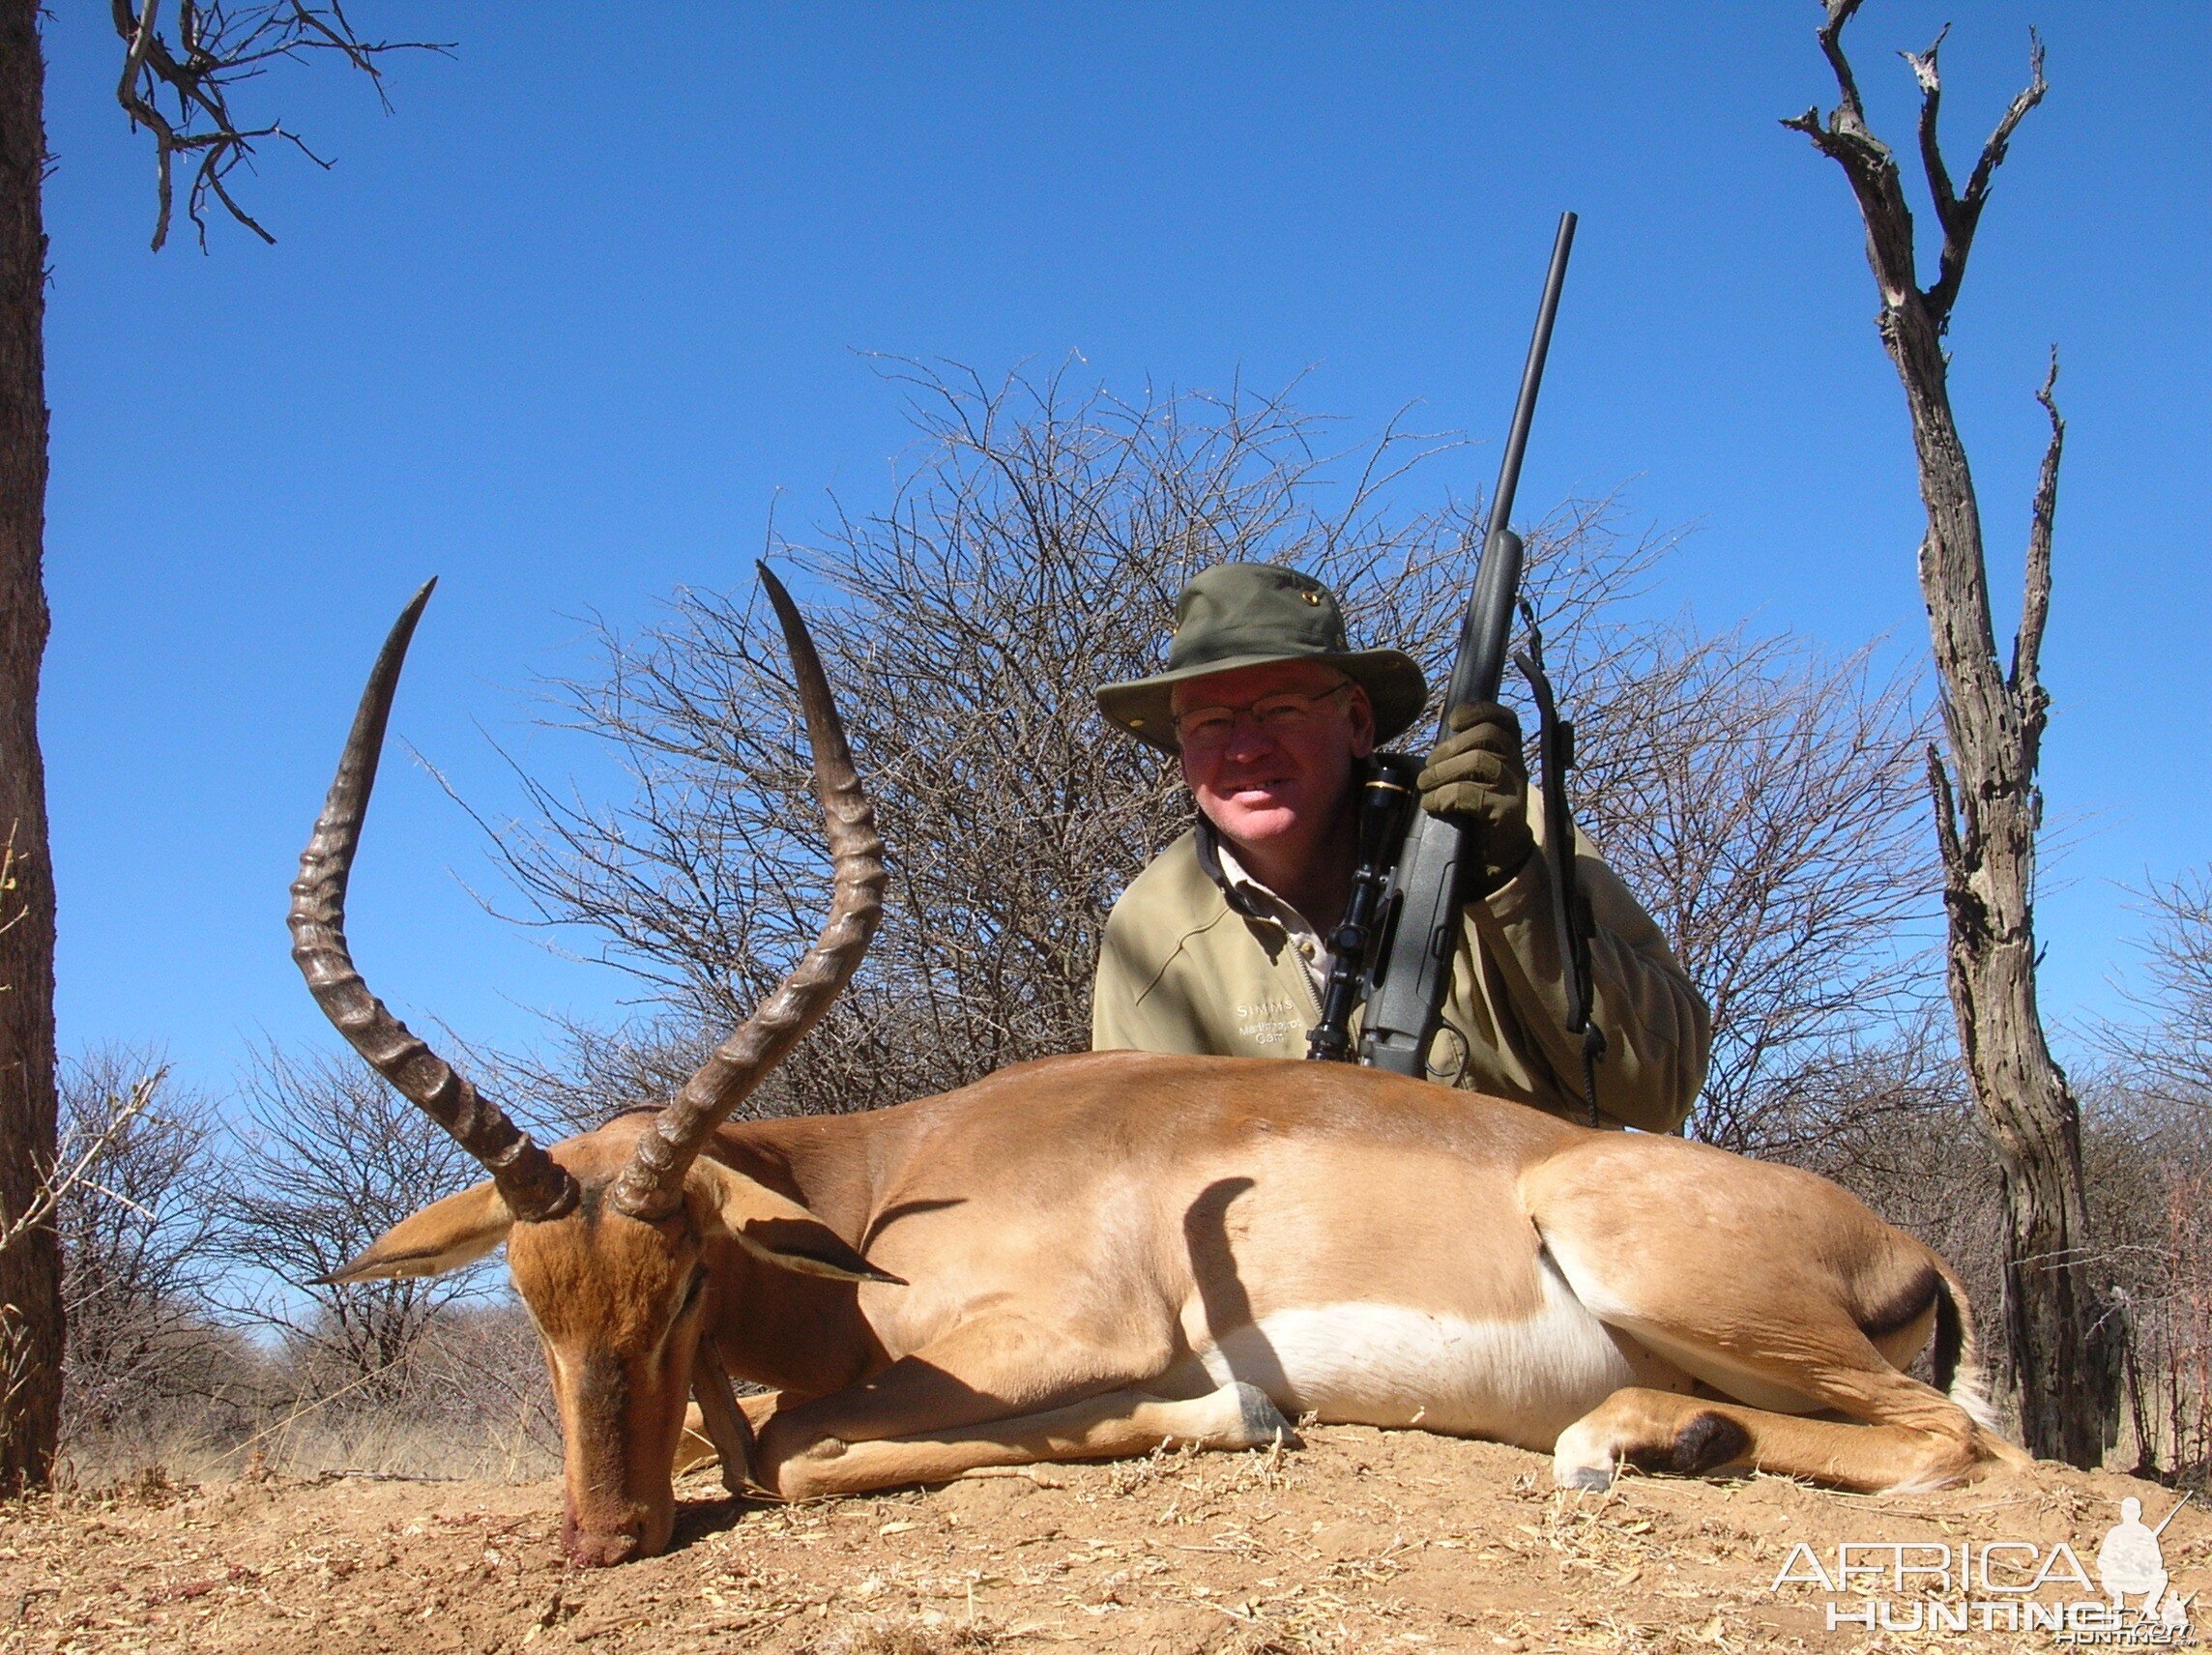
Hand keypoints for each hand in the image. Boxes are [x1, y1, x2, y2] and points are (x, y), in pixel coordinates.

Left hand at [1417, 700, 1534, 892]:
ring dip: (1443, 772)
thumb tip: (1439, 722)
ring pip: (1479, 761)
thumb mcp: (1472, 778)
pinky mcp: (1506, 814)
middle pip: (1488, 735)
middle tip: (1428, 768)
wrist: (1498, 860)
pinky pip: (1472, 794)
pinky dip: (1445, 796)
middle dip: (1450, 747)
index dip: (1479, 712)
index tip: (1452, 721)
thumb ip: (1461, 754)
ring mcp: (1514, 790)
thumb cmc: (1478, 814)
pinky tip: (1433, 804)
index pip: (1504, 720)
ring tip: (1426, 786)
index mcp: (1509, 754)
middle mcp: (1516, 767)